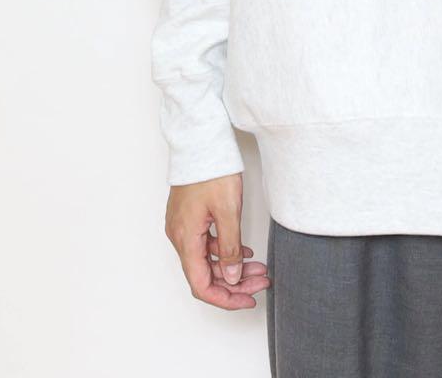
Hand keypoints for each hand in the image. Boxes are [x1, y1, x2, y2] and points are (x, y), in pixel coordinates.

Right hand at [165, 173, 270, 309]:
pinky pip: (206, 244)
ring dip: (232, 267)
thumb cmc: (212, 170)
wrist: (201, 142)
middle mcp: (180, 237)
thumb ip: (230, 247)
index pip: (201, 284)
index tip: (248, 300)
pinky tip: (244, 250)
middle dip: (234, 283)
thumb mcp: (228, 211)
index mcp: (186, 239)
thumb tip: (231, 278)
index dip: (225, 298)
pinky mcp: (189, 218)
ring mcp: (183, 227)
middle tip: (261, 282)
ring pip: (207, 260)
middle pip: (205, 274)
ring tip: (259, 267)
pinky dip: (225, 251)